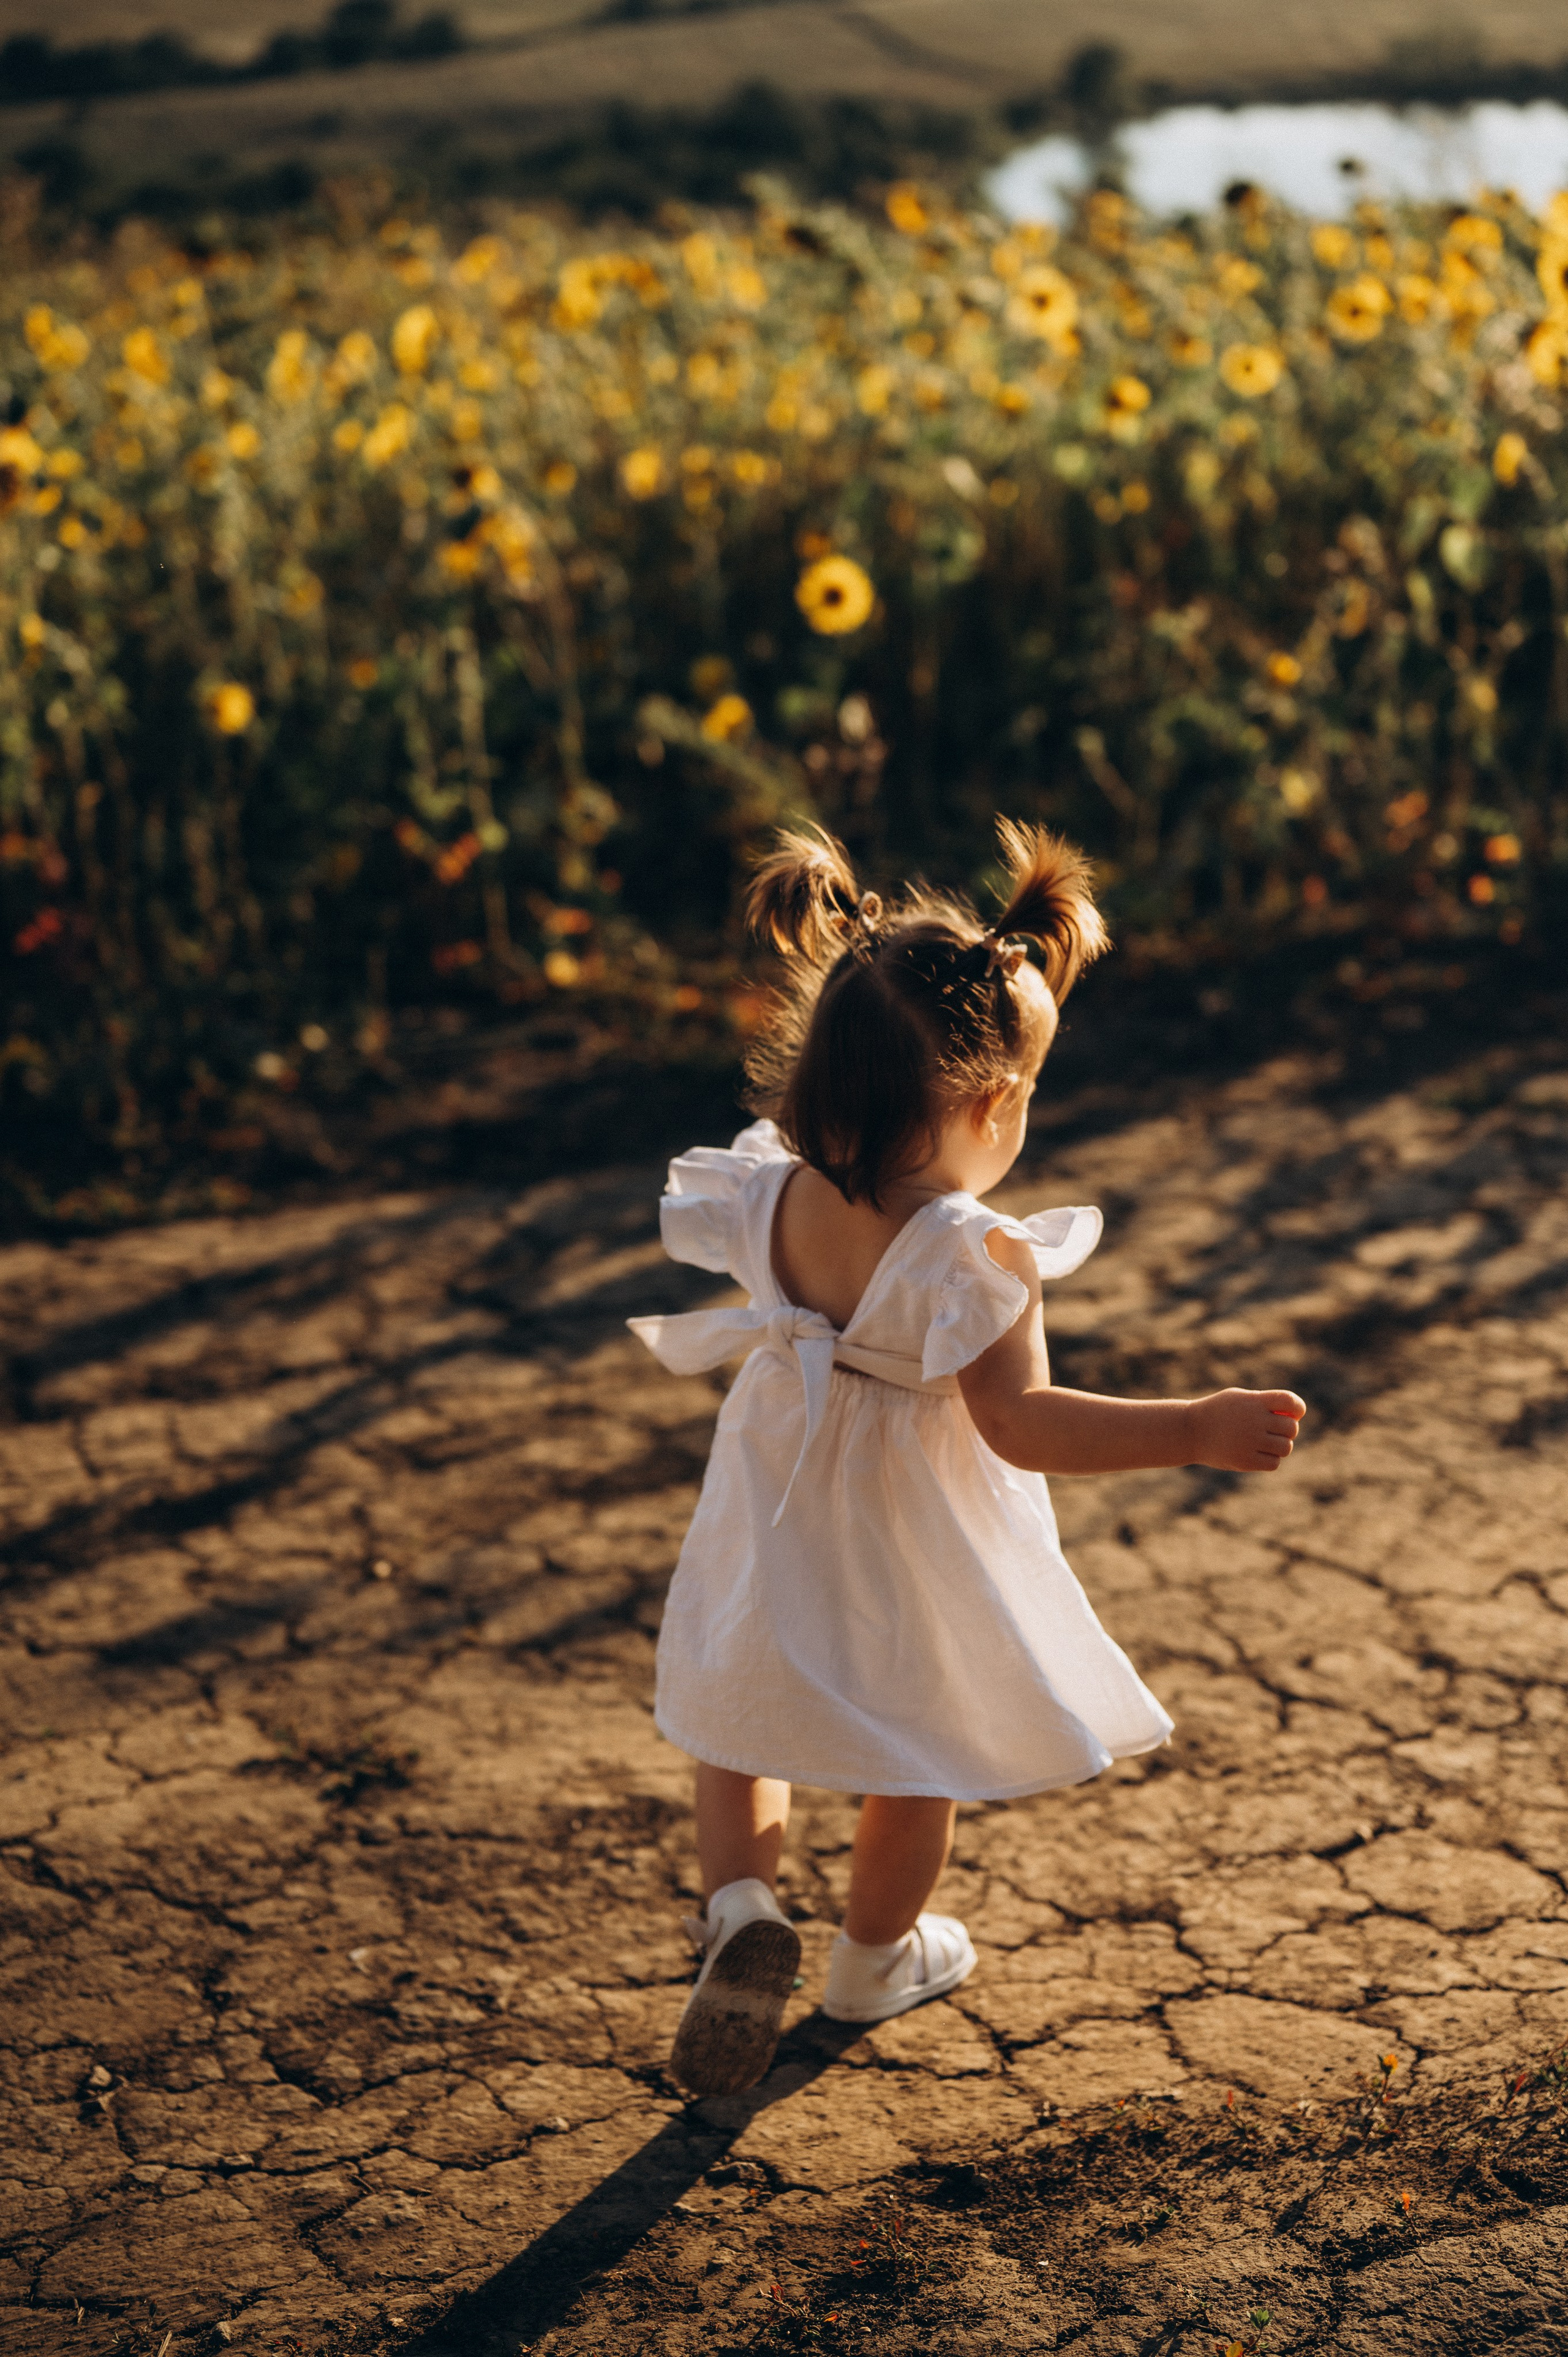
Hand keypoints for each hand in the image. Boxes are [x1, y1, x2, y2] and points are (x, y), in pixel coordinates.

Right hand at [1189, 1387, 1305, 1472]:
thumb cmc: (1218, 1412)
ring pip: (1285, 1447)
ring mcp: (1250, 1441)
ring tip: (1266, 1443)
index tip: (1293, 1413)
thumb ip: (1264, 1404)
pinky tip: (1259, 1454)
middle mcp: (1254, 1420)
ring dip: (1280, 1446)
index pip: (1290, 1401)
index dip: (1298, 1408)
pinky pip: (1274, 1463)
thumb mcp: (1239, 1398)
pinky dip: (1270, 1459)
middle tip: (1274, 1431)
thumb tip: (1294, 1416)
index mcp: (1254, 1402)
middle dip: (1287, 1430)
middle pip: (1291, 1428)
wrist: (1191, 1431)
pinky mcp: (1246, 1460)